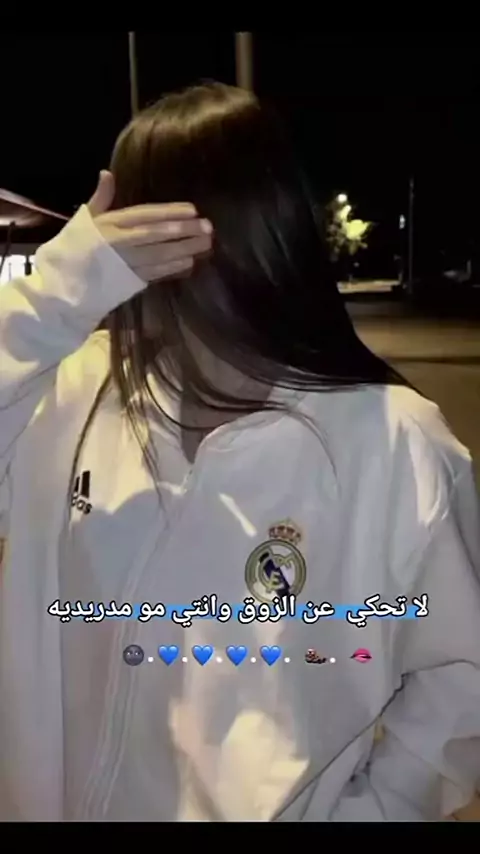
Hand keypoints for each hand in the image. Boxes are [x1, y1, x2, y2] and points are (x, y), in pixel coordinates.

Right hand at [86, 171, 212, 282]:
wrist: (62, 284)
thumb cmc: (74, 247)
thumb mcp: (85, 219)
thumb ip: (100, 197)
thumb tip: (107, 173)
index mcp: (110, 224)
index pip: (145, 215)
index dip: (170, 212)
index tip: (193, 210)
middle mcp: (120, 243)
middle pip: (158, 235)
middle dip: (184, 231)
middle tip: (208, 228)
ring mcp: (126, 264)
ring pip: (160, 255)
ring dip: (185, 249)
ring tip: (205, 244)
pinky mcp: (129, 282)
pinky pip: (155, 273)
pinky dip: (173, 268)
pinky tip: (189, 262)